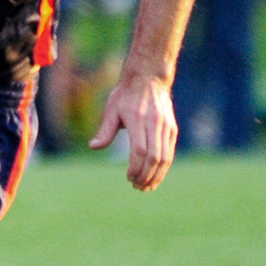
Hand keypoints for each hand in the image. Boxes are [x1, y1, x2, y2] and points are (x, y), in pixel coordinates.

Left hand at [91, 70, 176, 190]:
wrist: (149, 77)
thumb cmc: (126, 95)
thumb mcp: (112, 109)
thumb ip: (105, 130)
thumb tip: (93, 147)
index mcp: (137, 119)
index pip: (140, 150)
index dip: (135, 167)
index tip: (129, 178)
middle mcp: (154, 123)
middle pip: (154, 157)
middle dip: (146, 176)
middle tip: (137, 187)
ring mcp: (166, 126)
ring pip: (165, 157)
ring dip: (157, 175)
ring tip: (147, 186)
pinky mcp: (172, 128)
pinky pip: (170, 152)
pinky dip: (164, 167)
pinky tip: (156, 176)